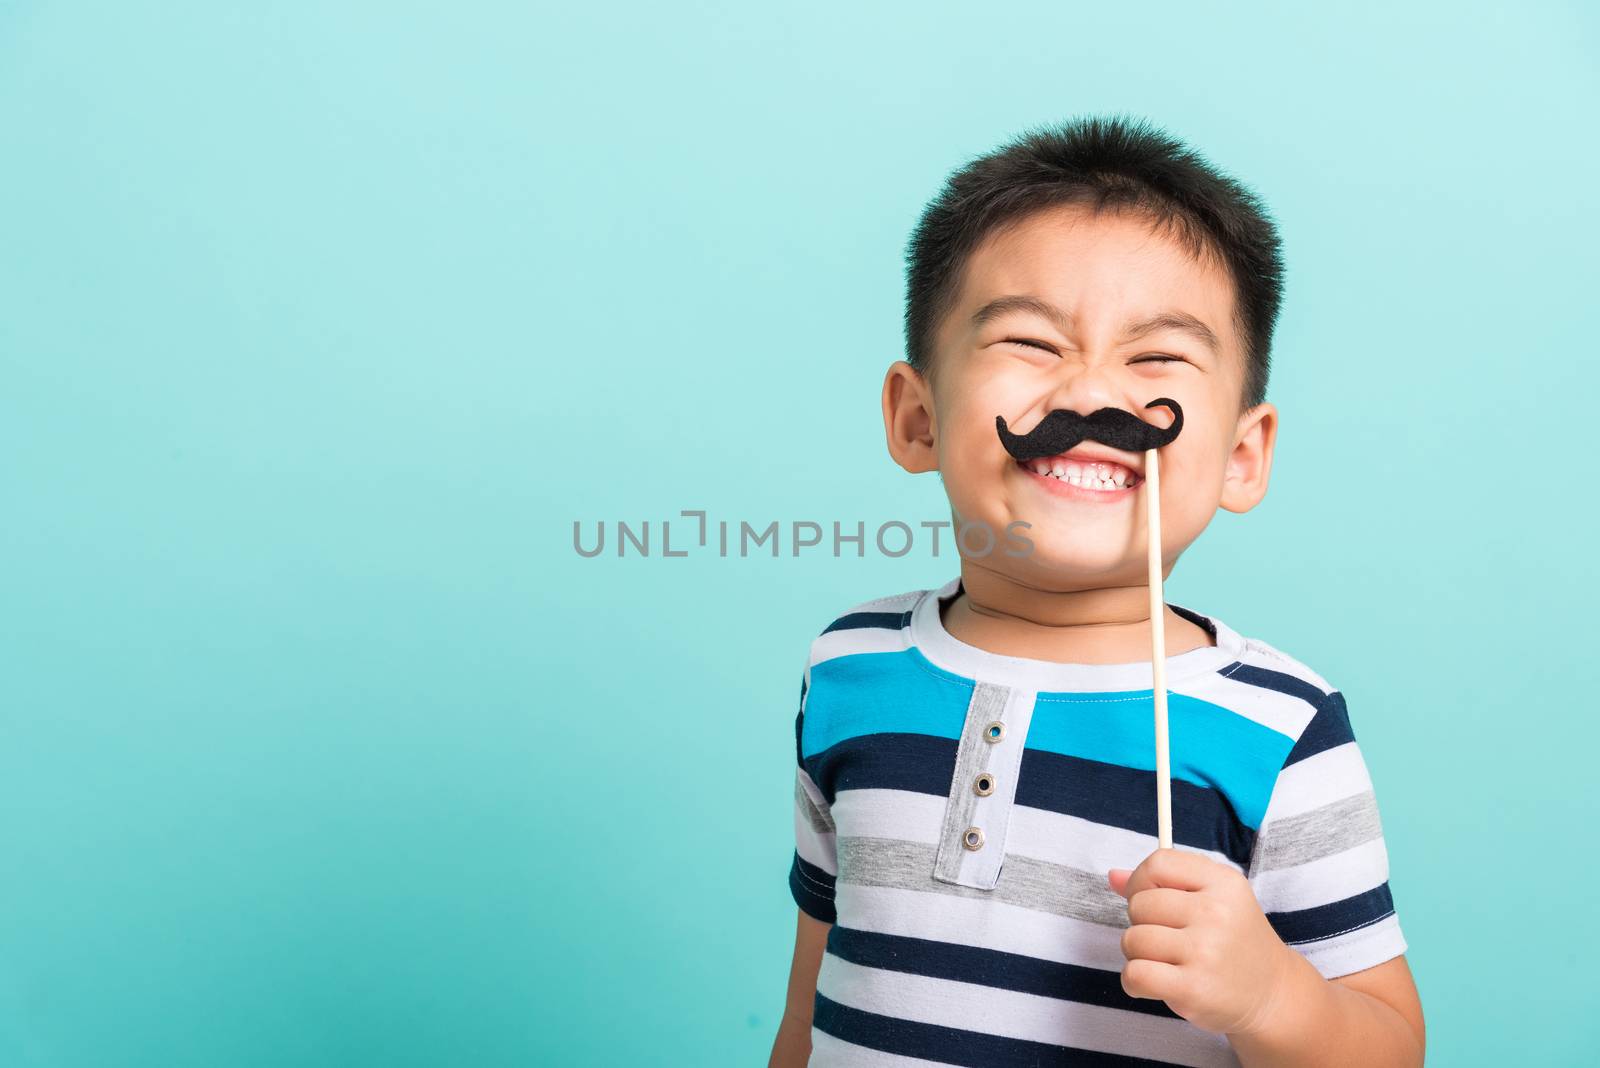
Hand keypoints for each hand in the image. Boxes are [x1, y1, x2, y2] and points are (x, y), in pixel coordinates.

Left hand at [1108, 847, 1294, 1035]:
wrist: (1271, 994)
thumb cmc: (1233, 941)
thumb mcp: (1213, 898)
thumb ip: (1163, 883)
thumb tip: (1113, 877)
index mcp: (1222, 882)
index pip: (1158, 864)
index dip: (1140, 881)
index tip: (1148, 898)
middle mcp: (1216, 913)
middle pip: (1139, 904)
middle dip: (1141, 922)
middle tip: (1166, 937)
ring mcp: (1205, 952)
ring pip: (1132, 940)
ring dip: (1137, 954)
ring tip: (1164, 961)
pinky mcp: (1193, 989)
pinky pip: (1135, 974)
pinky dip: (1134, 981)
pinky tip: (1154, 982)